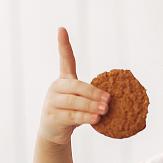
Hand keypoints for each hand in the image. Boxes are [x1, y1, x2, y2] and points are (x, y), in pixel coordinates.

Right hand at [38, 27, 109, 145]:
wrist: (53, 133)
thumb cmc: (71, 114)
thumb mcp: (81, 102)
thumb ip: (91, 97)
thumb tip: (111, 98)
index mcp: (64, 81)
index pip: (64, 60)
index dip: (63, 45)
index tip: (62, 29)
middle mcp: (55, 88)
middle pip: (75, 86)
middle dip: (93, 92)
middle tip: (109, 99)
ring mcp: (51, 102)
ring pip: (73, 101)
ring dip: (91, 105)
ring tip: (105, 109)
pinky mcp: (52, 117)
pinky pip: (71, 115)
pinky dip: (85, 117)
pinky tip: (96, 119)